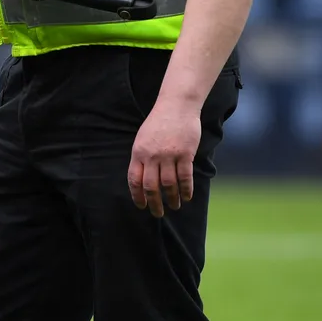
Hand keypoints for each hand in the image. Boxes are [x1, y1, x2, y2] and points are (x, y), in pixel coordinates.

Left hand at [127, 98, 201, 216]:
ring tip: (174, 206)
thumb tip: (142, 180)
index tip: (141, 206)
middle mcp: (152, 156)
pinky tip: (187, 197)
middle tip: (158, 213)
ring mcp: (169, 155)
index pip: (134, 180)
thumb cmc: (158, 123)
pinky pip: (185, 177)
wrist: (175, 106)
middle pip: (151, 186)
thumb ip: (141, 158)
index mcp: (138, 152)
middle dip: (154, 203)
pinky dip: (186, 190)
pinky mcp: (185, 154)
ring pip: (169, 185)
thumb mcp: (142, 139)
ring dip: (172, 199)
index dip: (137, 196)